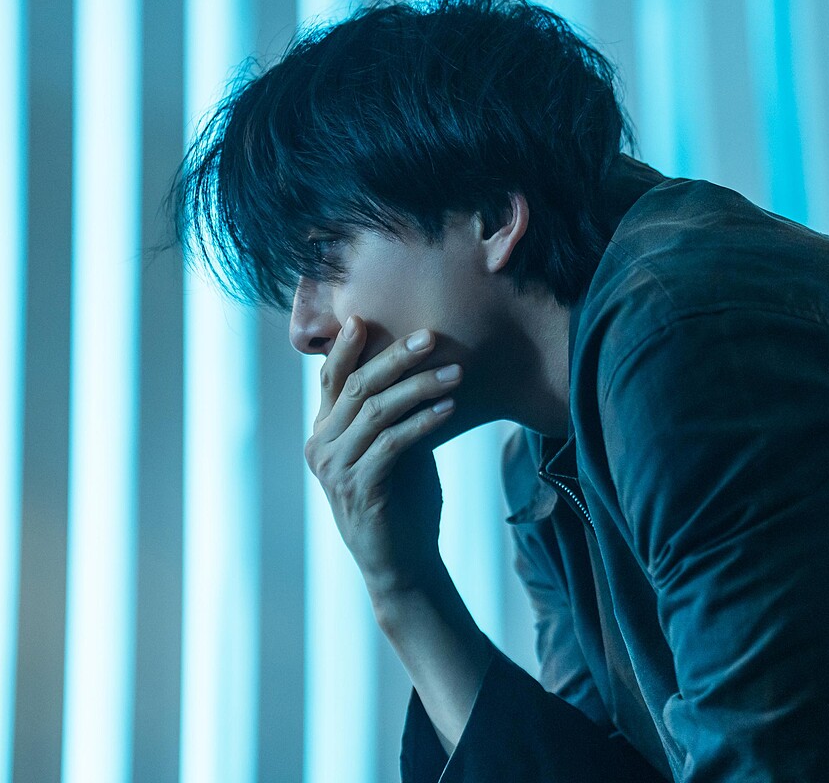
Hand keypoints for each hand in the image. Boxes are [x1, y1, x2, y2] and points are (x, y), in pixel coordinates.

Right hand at [304, 315, 462, 597]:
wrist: (403, 562)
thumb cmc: (403, 499)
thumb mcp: (393, 447)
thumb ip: (391, 412)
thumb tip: (416, 364)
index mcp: (324, 432)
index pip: (330, 378)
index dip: (346, 347)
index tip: (365, 316)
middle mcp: (322, 447)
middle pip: (357, 386)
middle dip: (396, 357)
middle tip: (431, 336)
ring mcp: (337, 469)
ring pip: (376, 411)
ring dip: (420, 387)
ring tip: (456, 372)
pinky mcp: (362, 489)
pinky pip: (393, 442)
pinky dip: (423, 421)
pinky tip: (449, 407)